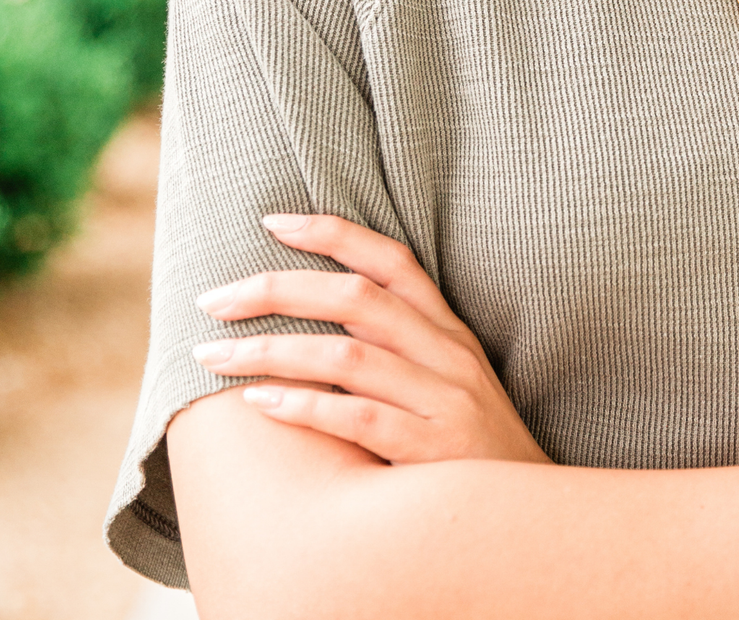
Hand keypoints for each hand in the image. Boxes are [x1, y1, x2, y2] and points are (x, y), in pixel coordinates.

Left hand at [192, 214, 550, 466]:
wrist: (526, 515)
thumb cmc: (469, 448)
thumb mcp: (448, 381)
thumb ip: (398, 346)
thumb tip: (317, 316)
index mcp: (449, 329)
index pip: (391, 260)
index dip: (332, 234)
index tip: (272, 221)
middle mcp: (448, 353)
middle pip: (356, 298)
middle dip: (276, 289)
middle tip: (213, 299)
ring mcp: (443, 399)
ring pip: (347, 355)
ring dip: (270, 350)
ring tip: (212, 354)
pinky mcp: (431, 451)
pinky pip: (357, 417)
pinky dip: (303, 405)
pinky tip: (258, 401)